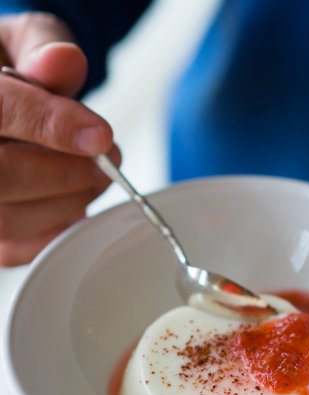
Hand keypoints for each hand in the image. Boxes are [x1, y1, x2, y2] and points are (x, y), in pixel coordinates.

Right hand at [0, 12, 116, 265]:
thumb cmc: (3, 74)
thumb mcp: (17, 42)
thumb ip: (41, 50)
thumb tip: (65, 61)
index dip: (52, 125)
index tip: (101, 135)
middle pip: (4, 176)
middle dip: (68, 172)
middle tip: (108, 162)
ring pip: (10, 218)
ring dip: (68, 202)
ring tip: (93, 178)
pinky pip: (15, 248)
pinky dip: (54, 229)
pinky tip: (71, 203)